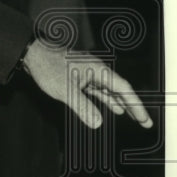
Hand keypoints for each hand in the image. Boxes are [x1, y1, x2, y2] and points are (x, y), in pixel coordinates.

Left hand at [23, 39, 152, 129]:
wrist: (31, 53)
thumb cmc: (48, 67)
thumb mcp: (66, 90)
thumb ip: (83, 107)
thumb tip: (98, 123)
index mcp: (99, 70)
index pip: (123, 89)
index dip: (136, 105)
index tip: (145, 120)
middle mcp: (96, 70)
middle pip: (119, 89)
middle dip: (132, 105)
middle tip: (144, 122)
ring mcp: (87, 72)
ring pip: (108, 90)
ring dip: (119, 103)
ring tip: (131, 116)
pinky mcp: (78, 76)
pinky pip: (96, 89)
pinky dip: (104, 99)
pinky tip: (111, 107)